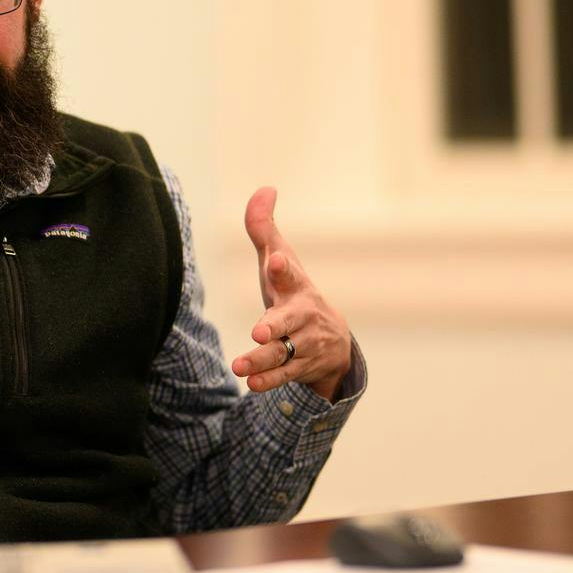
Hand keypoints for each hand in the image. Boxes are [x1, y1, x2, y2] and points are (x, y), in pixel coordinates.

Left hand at [231, 186, 351, 399]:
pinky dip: (269, 380)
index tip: (274, 260)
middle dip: (276, 325)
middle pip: (290, 320)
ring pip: (284, 353)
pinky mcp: (302, 367)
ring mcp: (305, 343)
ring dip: (262, 360)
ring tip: (240, 366)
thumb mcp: (279, 262)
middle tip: (259, 331)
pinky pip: (285, 375)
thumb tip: (265, 189)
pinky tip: (251, 383)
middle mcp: (303, 315)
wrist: (332, 341)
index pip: (289, 273)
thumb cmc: (293, 292)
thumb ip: (264, 230)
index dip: (281, 267)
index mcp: (295, 286)